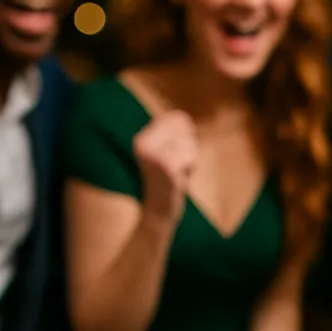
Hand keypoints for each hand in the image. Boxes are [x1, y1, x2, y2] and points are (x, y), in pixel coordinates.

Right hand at [134, 110, 198, 228]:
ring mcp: (153, 154)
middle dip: (189, 147)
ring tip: (177, 172)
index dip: (188, 134)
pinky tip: (180, 179)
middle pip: (186, 128)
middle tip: (178, 165)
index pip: (177, 117)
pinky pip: (191, 156)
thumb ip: (171, 136)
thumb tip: (185, 118)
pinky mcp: (165, 165)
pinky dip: (191, 168)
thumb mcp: (163, 154)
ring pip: (190, 143)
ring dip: (190, 160)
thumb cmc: (165, 183)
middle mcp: (143, 142)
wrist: (157, 213)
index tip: (179, 152)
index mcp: (140, 138)